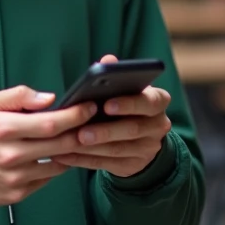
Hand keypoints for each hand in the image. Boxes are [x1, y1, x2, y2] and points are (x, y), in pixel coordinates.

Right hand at [0, 85, 98, 207]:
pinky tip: (53, 157)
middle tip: (92, 124)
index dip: (75, 115)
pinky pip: (47, 179)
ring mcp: (15, 177)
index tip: (89, 108)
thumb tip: (48, 98)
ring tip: (75, 141)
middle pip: (61, 145)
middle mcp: (12, 155)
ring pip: (59, 164)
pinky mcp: (17, 194)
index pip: (51, 123)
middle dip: (82, 133)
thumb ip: (18, 96)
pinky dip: (54, 167)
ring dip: (71, 152)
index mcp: (4, 128)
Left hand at [51, 55, 171, 177]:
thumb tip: (108, 59)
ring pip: (118, 149)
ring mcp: (147, 148)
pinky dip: (84, 160)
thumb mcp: (127, 89)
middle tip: (82, 132)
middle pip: (132, 129)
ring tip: (69, 142)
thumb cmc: (128, 105)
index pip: (150, 102)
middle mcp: (158, 126)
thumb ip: (117, 76)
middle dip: (105, 131)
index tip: (106, 104)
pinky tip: (65, 155)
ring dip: (92, 148)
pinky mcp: (133, 165)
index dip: (129, 104)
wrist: (141, 138)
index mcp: (158, 102)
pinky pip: (107, 164)